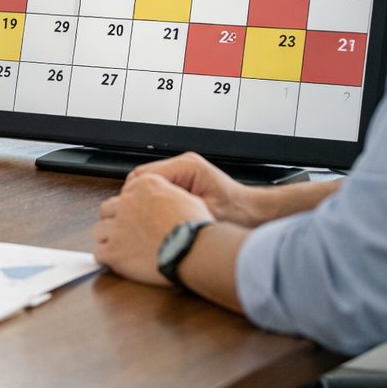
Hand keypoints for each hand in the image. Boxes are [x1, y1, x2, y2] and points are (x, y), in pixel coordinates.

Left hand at [94, 173, 212, 286]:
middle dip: (115, 220)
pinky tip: (116, 261)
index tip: (136, 218)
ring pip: (100, 230)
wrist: (195, 249)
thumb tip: (166, 201)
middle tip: (126, 233)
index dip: (130, 207)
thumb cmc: (195, 228)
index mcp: (144, 186)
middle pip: (108, 210)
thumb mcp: (186, 198)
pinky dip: (106, 257)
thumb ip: (168, 194)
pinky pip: (99, 252)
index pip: (125, 193)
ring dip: (108, 238)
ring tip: (122, 248)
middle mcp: (127, 202)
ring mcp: (118, 227)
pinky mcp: (114, 250)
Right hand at [128, 152, 261, 225]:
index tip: (132, 215)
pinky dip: (156, 203)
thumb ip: (176, 211)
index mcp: (187, 167)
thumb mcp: (204, 216)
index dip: (134, 196)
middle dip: (137, 200)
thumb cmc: (238, 214)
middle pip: (142, 178)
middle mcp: (183, 165)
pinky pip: (159, 189)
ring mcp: (183, 171)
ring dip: (146, 202)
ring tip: (148, 222)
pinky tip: (160, 219)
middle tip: (137, 222)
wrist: (254, 214)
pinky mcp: (184, 181)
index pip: (144, 175)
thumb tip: (147, 215)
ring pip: (148, 184)